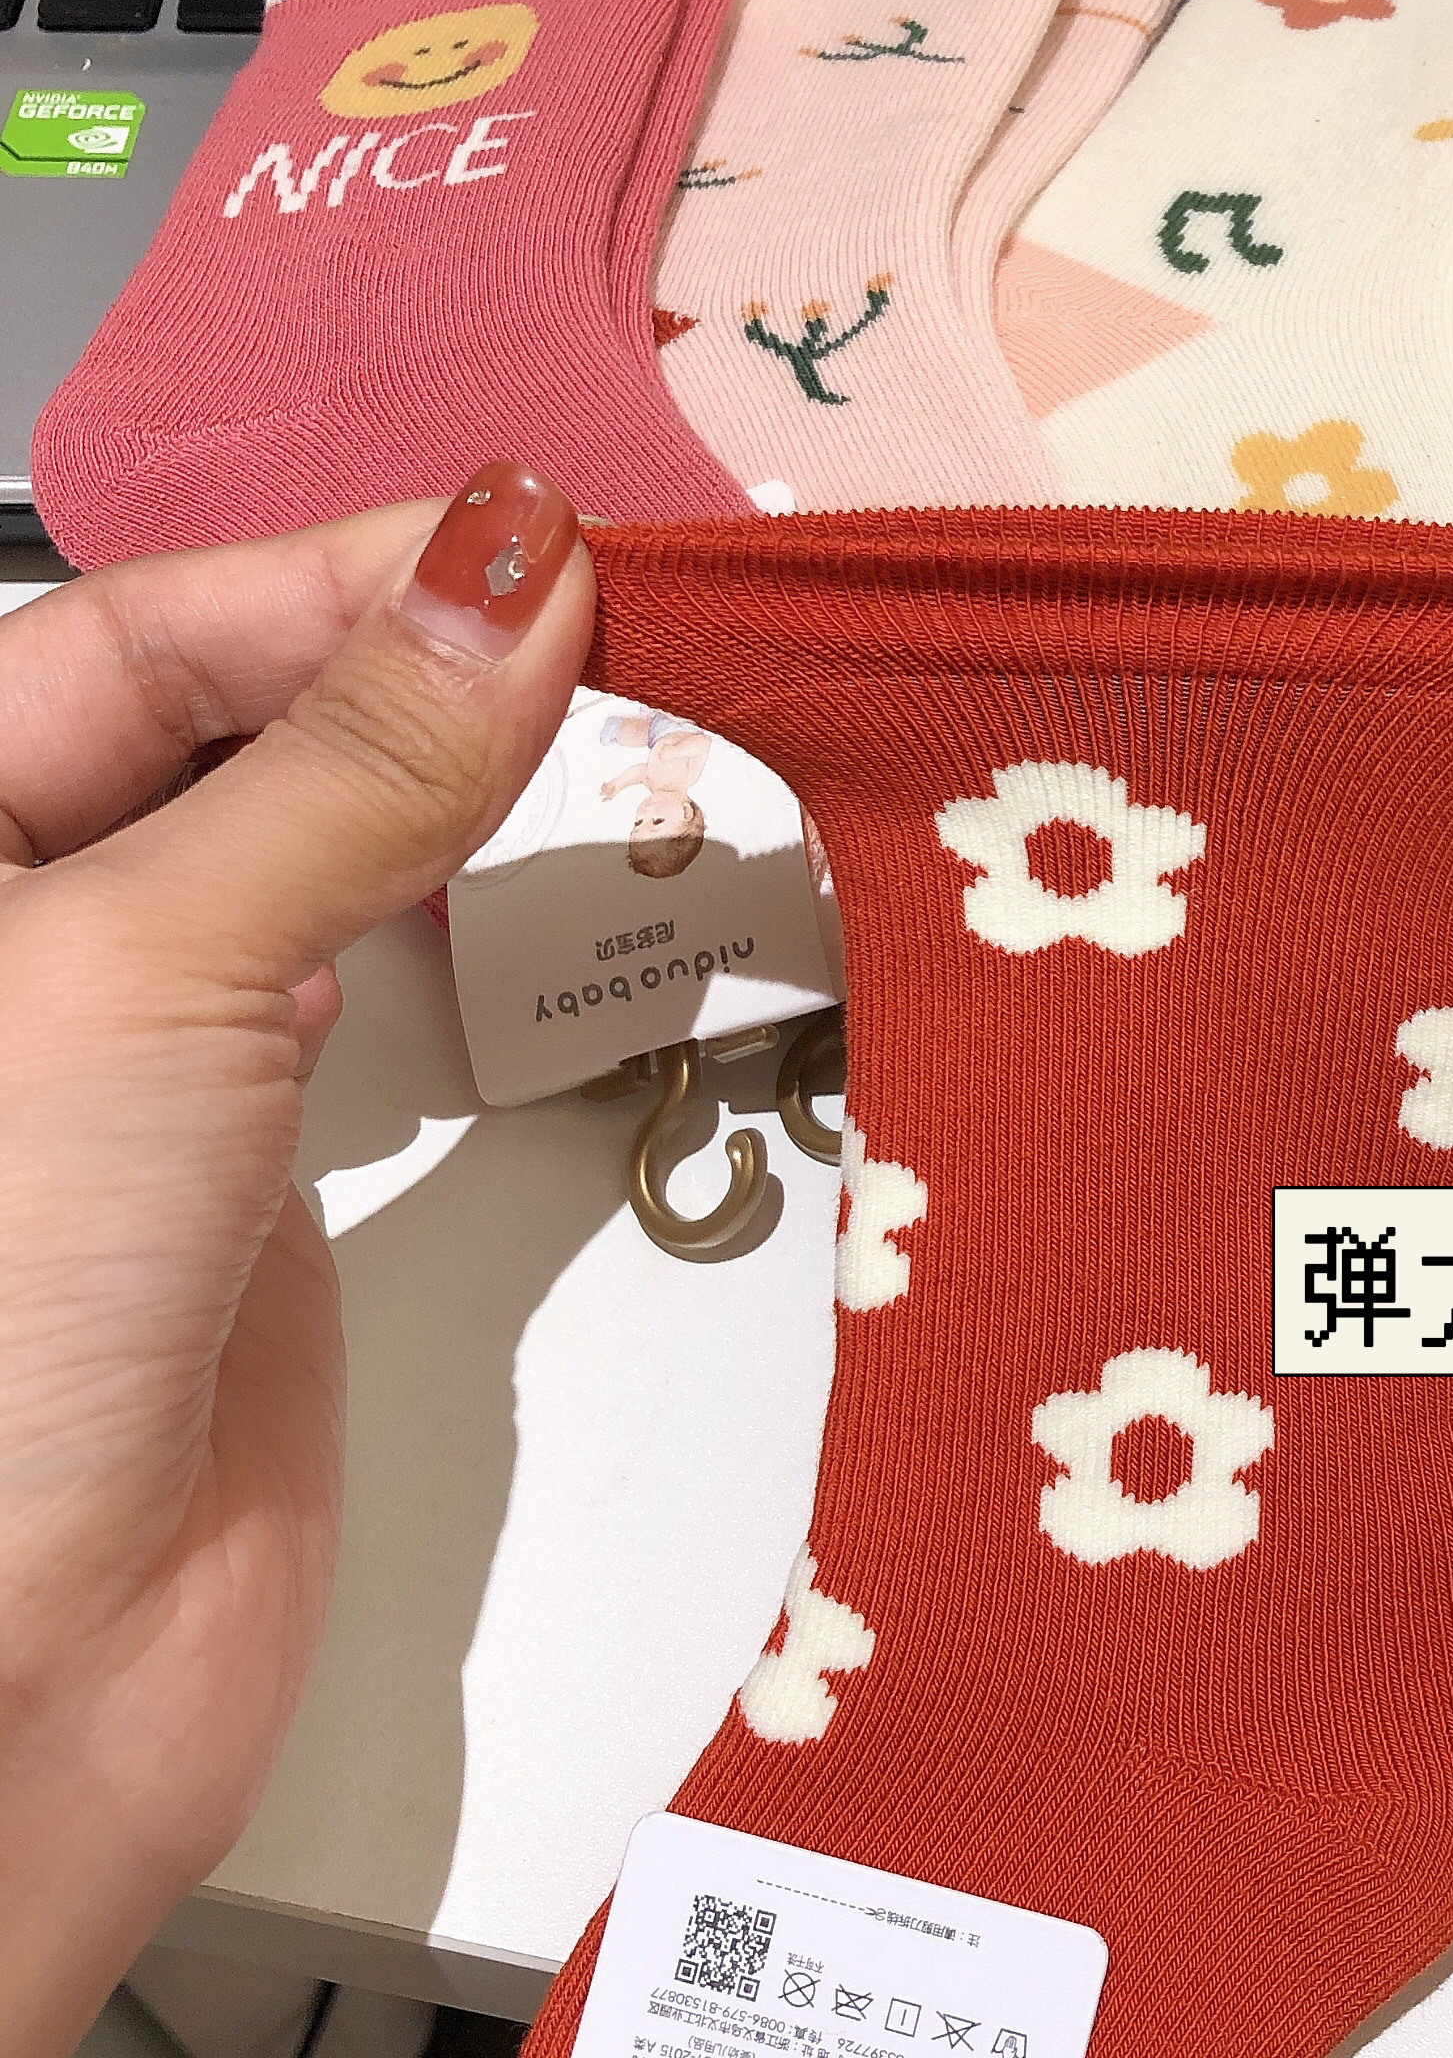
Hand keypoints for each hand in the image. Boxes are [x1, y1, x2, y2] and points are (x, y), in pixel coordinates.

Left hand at [0, 467, 589, 2057]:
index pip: (136, 638)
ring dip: (447, 778)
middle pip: (228, 725)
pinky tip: (520, 871)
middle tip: (607, 627)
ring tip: (597, 717)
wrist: (13, 1690)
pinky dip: (454, 910)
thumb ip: (349, 764)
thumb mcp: (150, 964)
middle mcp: (20, 928)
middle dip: (408, 667)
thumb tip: (517, 559)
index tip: (541, 547)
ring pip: (308, 844)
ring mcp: (137, 1043)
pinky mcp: (251, 1156)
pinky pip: (363, 976)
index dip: (341, 581)